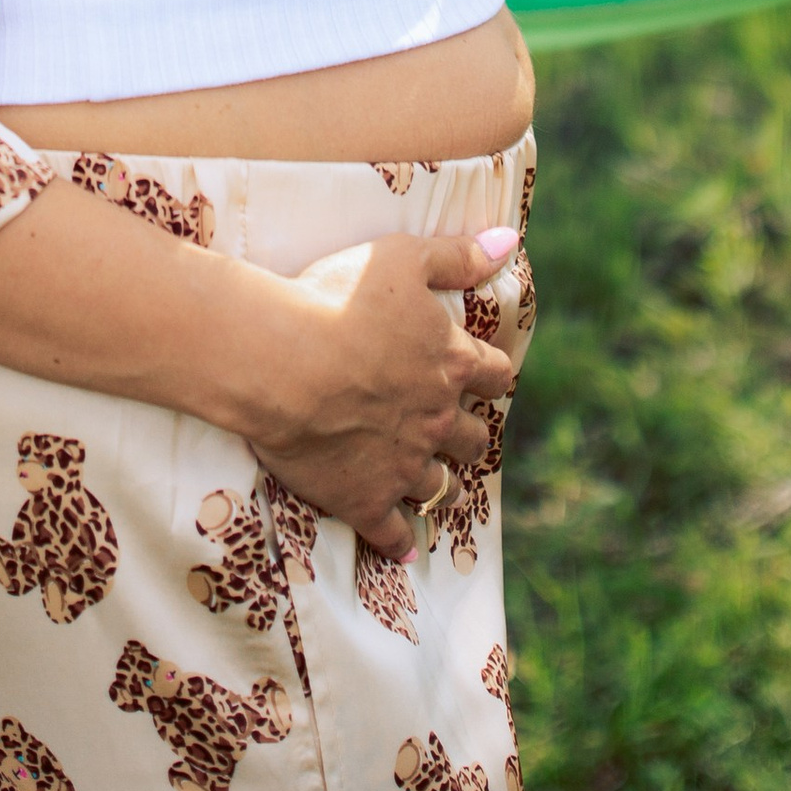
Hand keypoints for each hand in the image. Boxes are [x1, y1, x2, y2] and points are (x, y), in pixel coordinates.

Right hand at [241, 226, 522, 557]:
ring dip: (441, 483)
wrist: (283, 361)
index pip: (495, 374)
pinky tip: (402, 548)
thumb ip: (456, 255)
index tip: (488, 378)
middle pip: (471, 437)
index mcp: (453, 362)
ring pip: (440, 485)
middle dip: (467, 434)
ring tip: (435, 484)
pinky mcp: (366, 499)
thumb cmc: (337, 299)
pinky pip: (391, 531)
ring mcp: (404, 465)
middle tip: (457, 432)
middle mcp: (438, 419)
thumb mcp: (399, 258)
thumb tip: (507, 242)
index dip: (492, 375)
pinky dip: (398, 540)